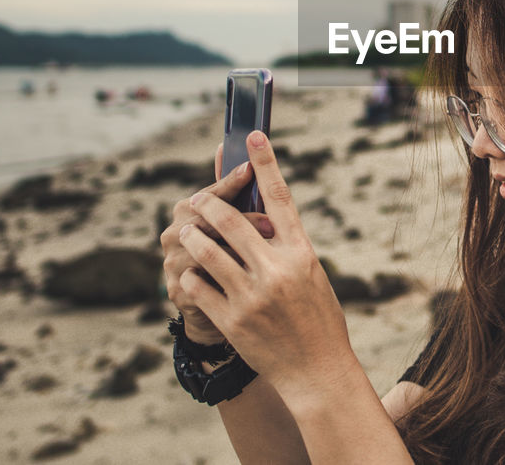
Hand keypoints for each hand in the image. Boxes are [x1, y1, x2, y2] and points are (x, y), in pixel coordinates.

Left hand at [176, 130, 357, 402]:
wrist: (317, 370)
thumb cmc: (317, 318)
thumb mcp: (310, 273)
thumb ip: (285, 245)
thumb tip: (260, 213)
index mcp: (301, 252)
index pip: (280, 196)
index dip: (265, 162)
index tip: (253, 135)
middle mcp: (277, 268)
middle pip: (231, 219)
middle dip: (207, 204)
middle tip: (195, 200)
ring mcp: (252, 295)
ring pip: (207, 250)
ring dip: (191, 236)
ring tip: (187, 233)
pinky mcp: (232, 319)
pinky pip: (199, 285)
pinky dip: (191, 274)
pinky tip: (191, 272)